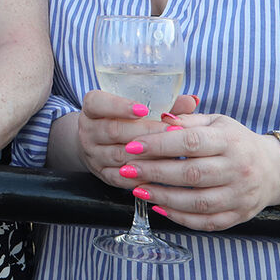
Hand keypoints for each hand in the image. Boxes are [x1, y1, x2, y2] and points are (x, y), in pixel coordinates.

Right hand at [77, 90, 198, 185]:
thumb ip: (162, 102)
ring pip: (119, 156)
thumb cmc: (123, 118)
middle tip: (171, 132)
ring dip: (146, 155)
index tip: (144, 109)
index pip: (98, 104)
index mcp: (92, 107)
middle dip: (145, 132)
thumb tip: (191, 101)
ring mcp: (92, 153)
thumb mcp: (134, 104)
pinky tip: (160, 172)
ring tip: (172, 152)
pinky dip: (141, 175)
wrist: (96, 141)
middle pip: (113, 130)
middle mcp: (87, 129)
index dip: (120, 106)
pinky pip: (121, 178)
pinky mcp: (101, 174)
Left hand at [119, 112, 279, 230]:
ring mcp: (240, 195)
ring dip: (163, 197)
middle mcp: (237, 168)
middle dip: (155, 172)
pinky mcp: (238, 216)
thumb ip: (188, 120)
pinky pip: (206, 221)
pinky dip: (181, 217)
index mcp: (229, 140)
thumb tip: (159, 119)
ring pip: (198, 201)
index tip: (132, 146)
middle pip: (192, 174)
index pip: (190, 142)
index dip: (159, 145)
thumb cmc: (236, 141)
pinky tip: (159, 207)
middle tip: (127, 169)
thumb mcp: (217, 122)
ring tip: (137, 190)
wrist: (273, 169)